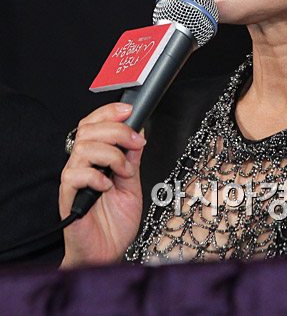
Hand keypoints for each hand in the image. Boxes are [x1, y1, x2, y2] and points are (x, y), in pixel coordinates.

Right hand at [59, 103, 145, 266]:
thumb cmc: (116, 223)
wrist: (108, 253)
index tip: (130, 111)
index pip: (94, 123)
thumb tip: (139, 132)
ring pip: (83, 148)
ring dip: (111, 154)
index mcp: (96, 158)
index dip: (109, 112)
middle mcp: (82, 165)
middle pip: (89, 130)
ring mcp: (74, 180)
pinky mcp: (68, 197)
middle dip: (117, 130)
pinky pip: (75, 175)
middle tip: (136, 143)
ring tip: (124, 171)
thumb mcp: (133, 185)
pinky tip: (107, 186)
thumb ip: (133, 160)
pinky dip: (96, 175)